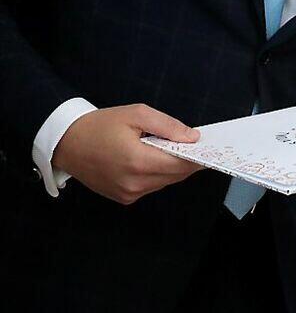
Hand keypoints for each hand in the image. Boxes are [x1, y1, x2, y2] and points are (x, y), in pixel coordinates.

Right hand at [51, 104, 202, 204]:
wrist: (67, 142)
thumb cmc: (101, 125)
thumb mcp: (136, 114)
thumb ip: (168, 126)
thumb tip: (193, 138)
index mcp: (138, 161)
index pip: (181, 164)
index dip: (199, 155)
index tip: (211, 147)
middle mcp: (134, 183)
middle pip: (177, 175)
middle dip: (187, 160)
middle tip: (192, 144)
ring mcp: (128, 193)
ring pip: (166, 181)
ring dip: (172, 167)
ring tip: (167, 148)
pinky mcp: (124, 198)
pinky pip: (152, 186)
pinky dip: (157, 174)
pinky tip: (150, 159)